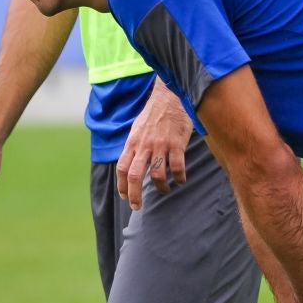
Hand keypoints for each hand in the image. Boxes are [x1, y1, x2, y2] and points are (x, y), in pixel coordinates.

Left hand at [116, 81, 193, 209]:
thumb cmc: (154, 114)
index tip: (125, 197)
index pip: (122, 168)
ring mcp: (160, 145)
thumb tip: (130, 163)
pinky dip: (179, 178)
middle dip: (135, 195)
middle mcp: (144, 145)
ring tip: (165, 189)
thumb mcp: (137, 129)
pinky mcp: (176, 144)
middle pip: (135, 176)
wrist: (169, 96)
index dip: (122, 185)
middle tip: (138, 206)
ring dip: (161, 187)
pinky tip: (181, 180)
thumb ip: (134, 146)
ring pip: (157, 175)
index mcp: (133, 142)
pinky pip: (177, 167)